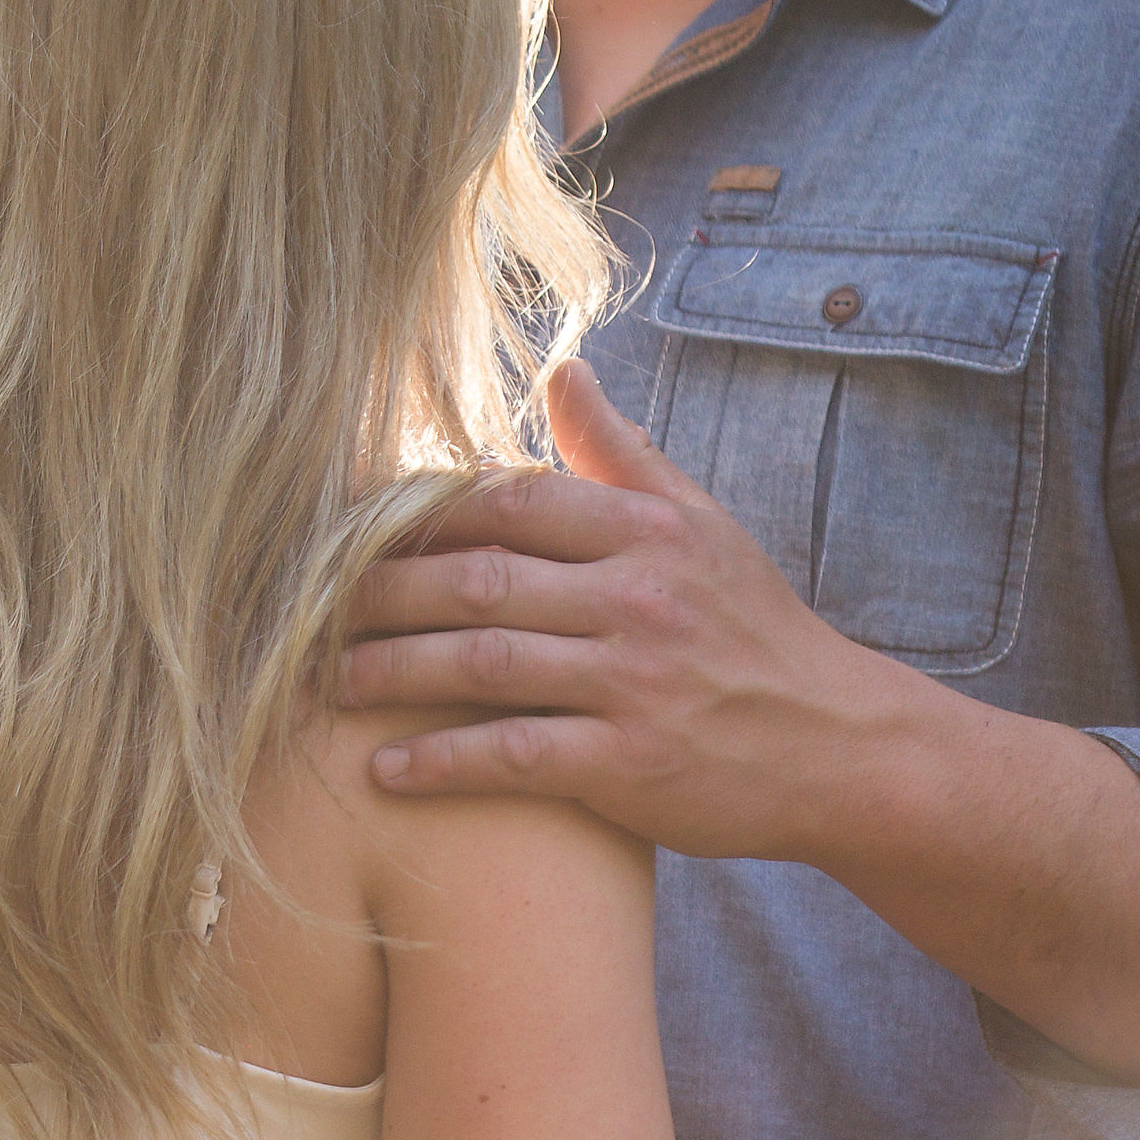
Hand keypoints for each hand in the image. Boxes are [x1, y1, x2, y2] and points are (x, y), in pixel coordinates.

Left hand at [335, 357, 922, 862]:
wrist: (834, 746)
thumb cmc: (752, 632)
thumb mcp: (700, 526)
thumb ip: (620, 453)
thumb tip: (560, 369)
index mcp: (644, 530)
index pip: (509, 501)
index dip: (420, 516)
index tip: (350, 532)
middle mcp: (635, 597)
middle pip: (479, 580)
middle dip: (381, 595)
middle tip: (305, 611)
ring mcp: (632, 681)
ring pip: (485, 663)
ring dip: (393, 672)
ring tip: (325, 684)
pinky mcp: (629, 764)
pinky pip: (514, 755)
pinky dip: (442, 762)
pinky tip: (383, 770)